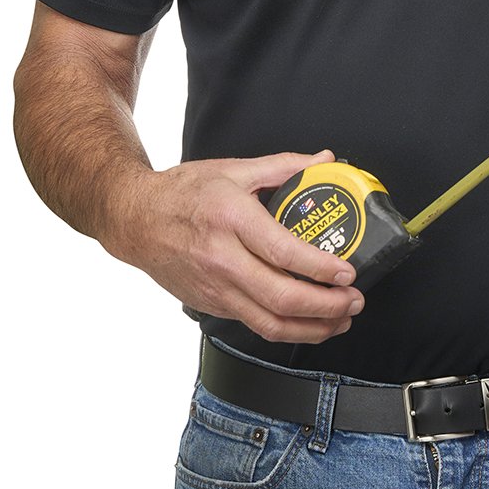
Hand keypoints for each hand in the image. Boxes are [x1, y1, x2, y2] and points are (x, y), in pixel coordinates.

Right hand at [107, 149, 365, 344]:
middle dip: (327, 306)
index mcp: (231, 219)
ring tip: (341, 320)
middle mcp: (223, 259)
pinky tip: (310, 322)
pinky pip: (255, 324)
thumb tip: (324, 160)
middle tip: (353, 300)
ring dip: (313, 328)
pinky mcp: (213, 304)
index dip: (320, 268)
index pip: (282, 253)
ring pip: (270, 323)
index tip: (347, 272)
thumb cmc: (182, 193)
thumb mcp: (233, 169)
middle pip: (281, 297)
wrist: (134, 220)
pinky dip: (288, 328)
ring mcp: (216, 287)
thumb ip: (284, 166)